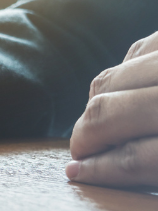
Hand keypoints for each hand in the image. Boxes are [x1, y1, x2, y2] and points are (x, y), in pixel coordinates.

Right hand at [67, 31, 157, 187]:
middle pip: (108, 113)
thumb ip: (147, 165)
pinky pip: (135, 51)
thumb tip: (85, 169)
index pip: (133, 158)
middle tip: (80, 151)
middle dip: (85, 136)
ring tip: (99, 123)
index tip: (79, 174)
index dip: (100, 170)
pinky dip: (122, 74)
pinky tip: (125, 91)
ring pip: (111, 80)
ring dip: (97, 105)